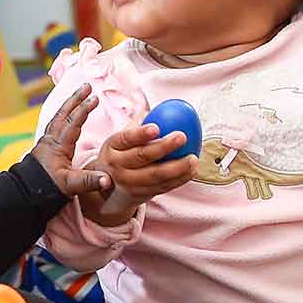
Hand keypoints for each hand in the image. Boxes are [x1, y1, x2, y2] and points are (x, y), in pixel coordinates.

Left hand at [28, 86, 111, 204]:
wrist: (25, 193)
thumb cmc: (46, 188)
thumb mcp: (70, 186)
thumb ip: (89, 181)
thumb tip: (108, 180)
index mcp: (59, 145)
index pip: (73, 122)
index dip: (84, 109)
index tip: (95, 98)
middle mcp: (51, 139)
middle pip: (64, 113)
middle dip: (76, 98)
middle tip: (87, 85)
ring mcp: (46, 141)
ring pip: (58, 117)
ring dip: (69, 104)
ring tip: (78, 94)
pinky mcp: (44, 146)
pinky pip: (54, 123)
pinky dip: (62, 114)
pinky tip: (66, 114)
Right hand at [79, 120, 198, 229]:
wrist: (110, 188)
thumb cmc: (123, 154)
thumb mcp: (122, 140)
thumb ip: (141, 125)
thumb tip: (166, 108)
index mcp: (113, 146)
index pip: (126, 138)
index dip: (140, 134)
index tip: (156, 127)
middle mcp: (117, 165)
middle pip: (142, 157)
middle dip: (163, 147)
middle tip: (182, 136)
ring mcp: (128, 182)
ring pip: (155, 176)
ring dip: (177, 168)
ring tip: (193, 159)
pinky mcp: (141, 195)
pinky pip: (163, 187)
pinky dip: (179, 179)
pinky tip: (191, 170)